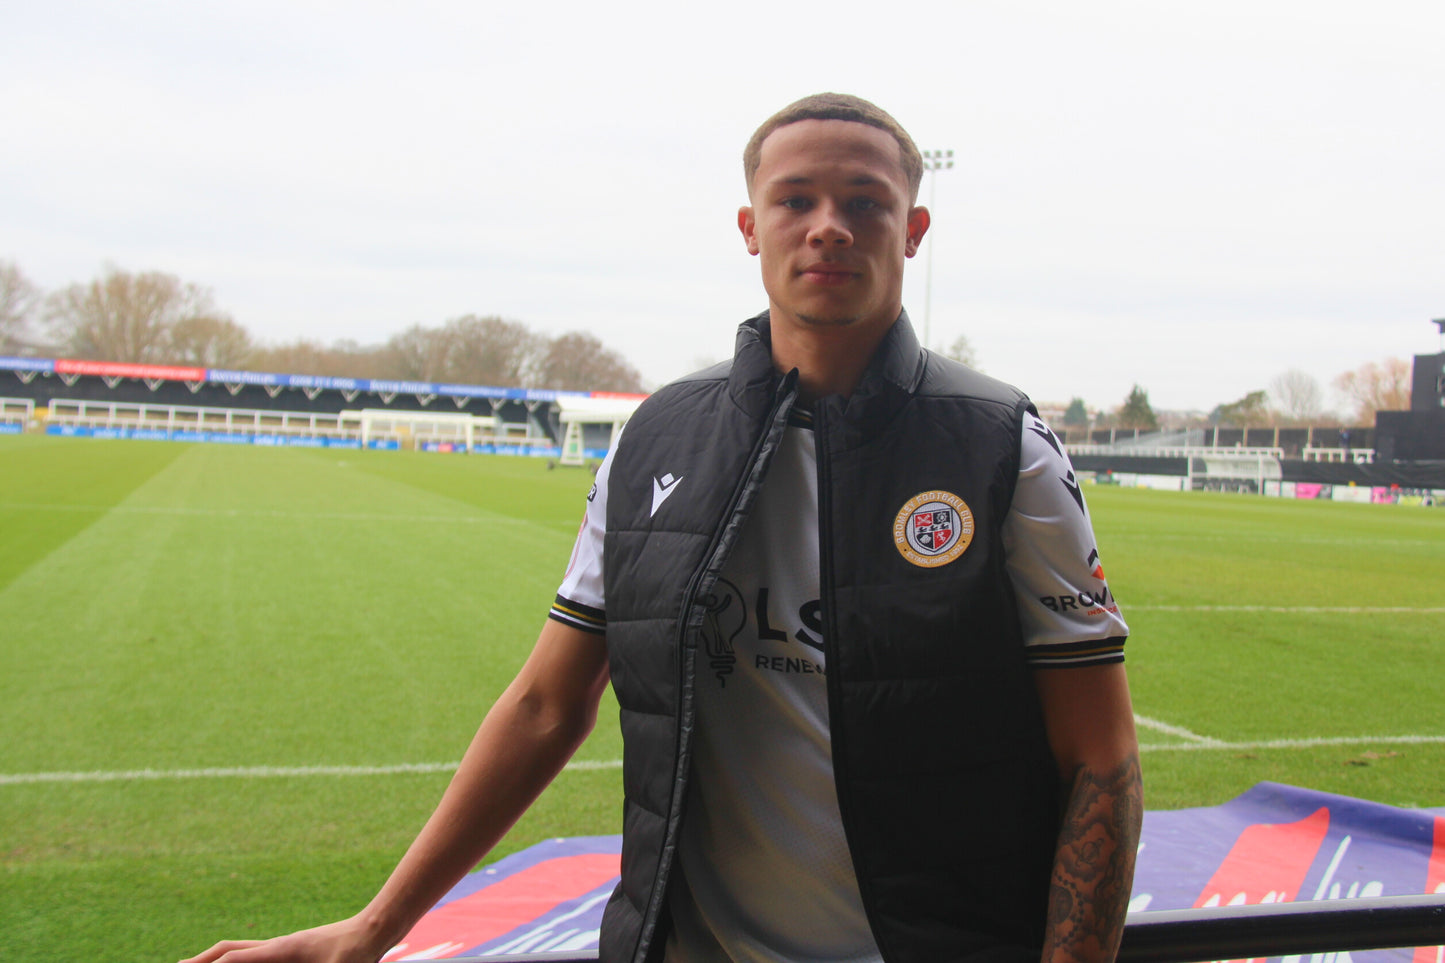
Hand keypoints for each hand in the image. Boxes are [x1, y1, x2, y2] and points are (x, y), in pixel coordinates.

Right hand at [178, 917, 390, 962]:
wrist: (375, 929)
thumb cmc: (358, 953)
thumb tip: (288, 959)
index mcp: (282, 951)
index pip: (233, 959)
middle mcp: (277, 945)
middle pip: (228, 951)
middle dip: (200, 961)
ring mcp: (283, 946)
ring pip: (238, 952)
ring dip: (214, 960)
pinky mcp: (291, 950)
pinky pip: (253, 955)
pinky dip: (234, 961)